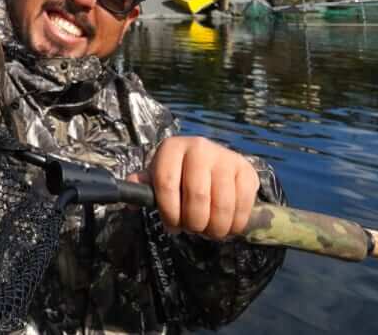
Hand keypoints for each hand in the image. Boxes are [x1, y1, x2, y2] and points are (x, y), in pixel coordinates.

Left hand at [131, 136, 259, 239]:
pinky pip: (242, 207)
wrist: (213, 163)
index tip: (172, 226)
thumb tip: (130, 200)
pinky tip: (227, 225)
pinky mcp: (247, 170)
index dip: (168, 212)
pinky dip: (234, 225)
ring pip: (222, 205)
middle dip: (194, 223)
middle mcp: (200, 147)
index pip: (166, 183)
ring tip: (209, 230)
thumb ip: (144, 187)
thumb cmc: (179, 175)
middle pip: (197, 196)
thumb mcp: (158, 177)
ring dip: (214, 229)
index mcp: (172, 148)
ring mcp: (226, 157)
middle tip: (193, 229)